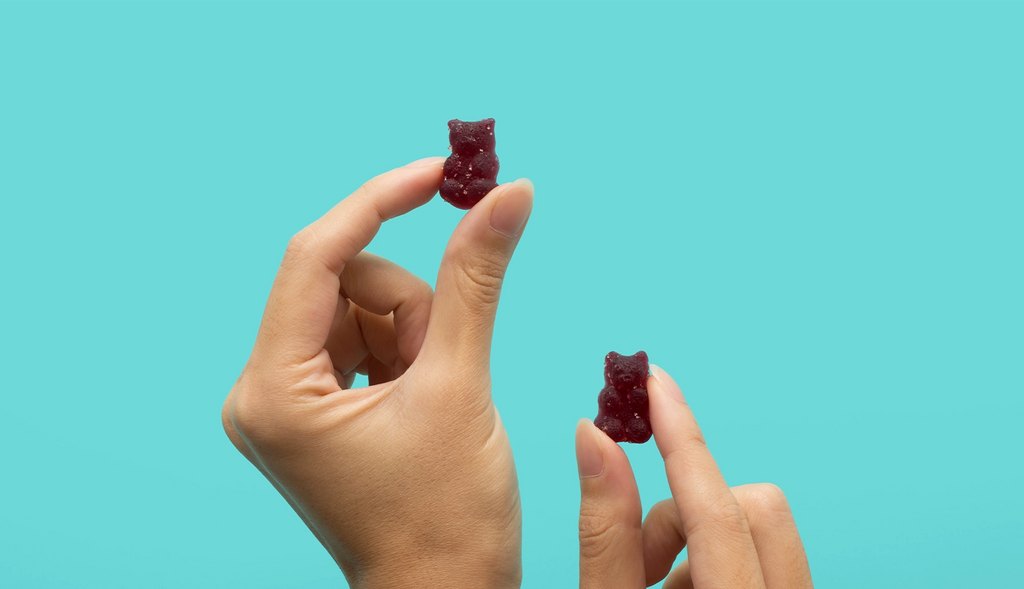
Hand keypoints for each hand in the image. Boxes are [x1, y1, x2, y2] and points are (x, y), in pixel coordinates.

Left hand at [222, 157, 533, 588]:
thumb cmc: (448, 520)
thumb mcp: (461, 384)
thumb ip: (476, 279)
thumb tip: (505, 194)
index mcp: (274, 392)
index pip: (315, 257)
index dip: (380, 202)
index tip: (442, 172)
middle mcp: (260, 394)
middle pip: (343, 283)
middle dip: (410, 307)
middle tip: (445, 365)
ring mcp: (283, 404)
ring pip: (357, 307)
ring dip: (413, 331)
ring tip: (436, 394)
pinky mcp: (309, 410)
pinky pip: (358, 338)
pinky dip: (403, 350)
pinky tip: (421, 397)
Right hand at [575, 365, 812, 588]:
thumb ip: (605, 534)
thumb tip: (595, 437)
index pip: (718, 509)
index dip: (680, 438)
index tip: (653, 383)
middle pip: (753, 507)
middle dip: (685, 512)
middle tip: (641, 558)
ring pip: (761, 529)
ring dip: (698, 540)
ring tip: (653, 585)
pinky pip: (768, 556)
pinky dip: (718, 559)